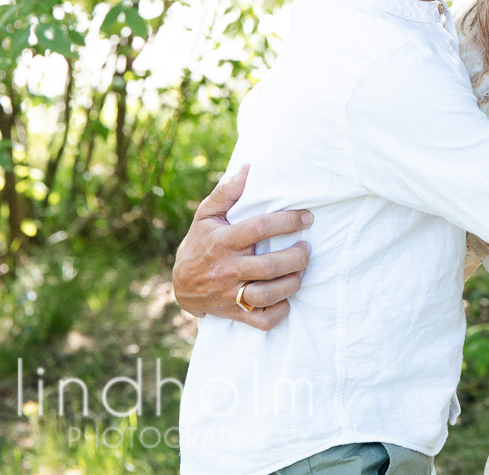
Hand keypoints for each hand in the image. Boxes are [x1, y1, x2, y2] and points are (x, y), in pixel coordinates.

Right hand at [172, 164, 312, 329]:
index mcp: (222, 241)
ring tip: (300, 269)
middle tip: (307, 248)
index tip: (307, 217)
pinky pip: (263, 320)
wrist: (181, 286)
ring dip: (292, 282)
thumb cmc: (201, 242)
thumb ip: (227, 191)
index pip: (258, 228)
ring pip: (268, 295)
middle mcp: (227, 269)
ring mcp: (230, 294)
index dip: (287, 221)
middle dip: (296, 257)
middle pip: (269, 266)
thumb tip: (249, 168)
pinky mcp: (235, 314)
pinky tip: (286, 297)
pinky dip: (280, 311)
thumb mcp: (207, 215)